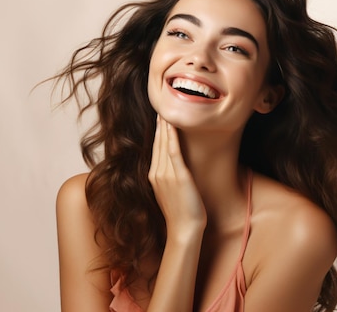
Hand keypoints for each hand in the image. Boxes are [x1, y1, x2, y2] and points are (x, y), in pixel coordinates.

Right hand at [148, 115, 206, 235]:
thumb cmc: (180, 214)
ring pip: (164, 145)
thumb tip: (171, 169)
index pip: (154, 149)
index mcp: (153, 176)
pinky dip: (172, 138)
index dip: (156, 132)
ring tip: (165, 111)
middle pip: (157, 144)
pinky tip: (172, 126)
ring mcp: (166, 175)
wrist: (184, 230)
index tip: (158, 118)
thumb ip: (167, 179)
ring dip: (164, 127)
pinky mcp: (179, 177)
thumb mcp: (169, 193)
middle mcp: (156, 173)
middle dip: (158, 125)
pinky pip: (174, 152)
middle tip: (160, 107)